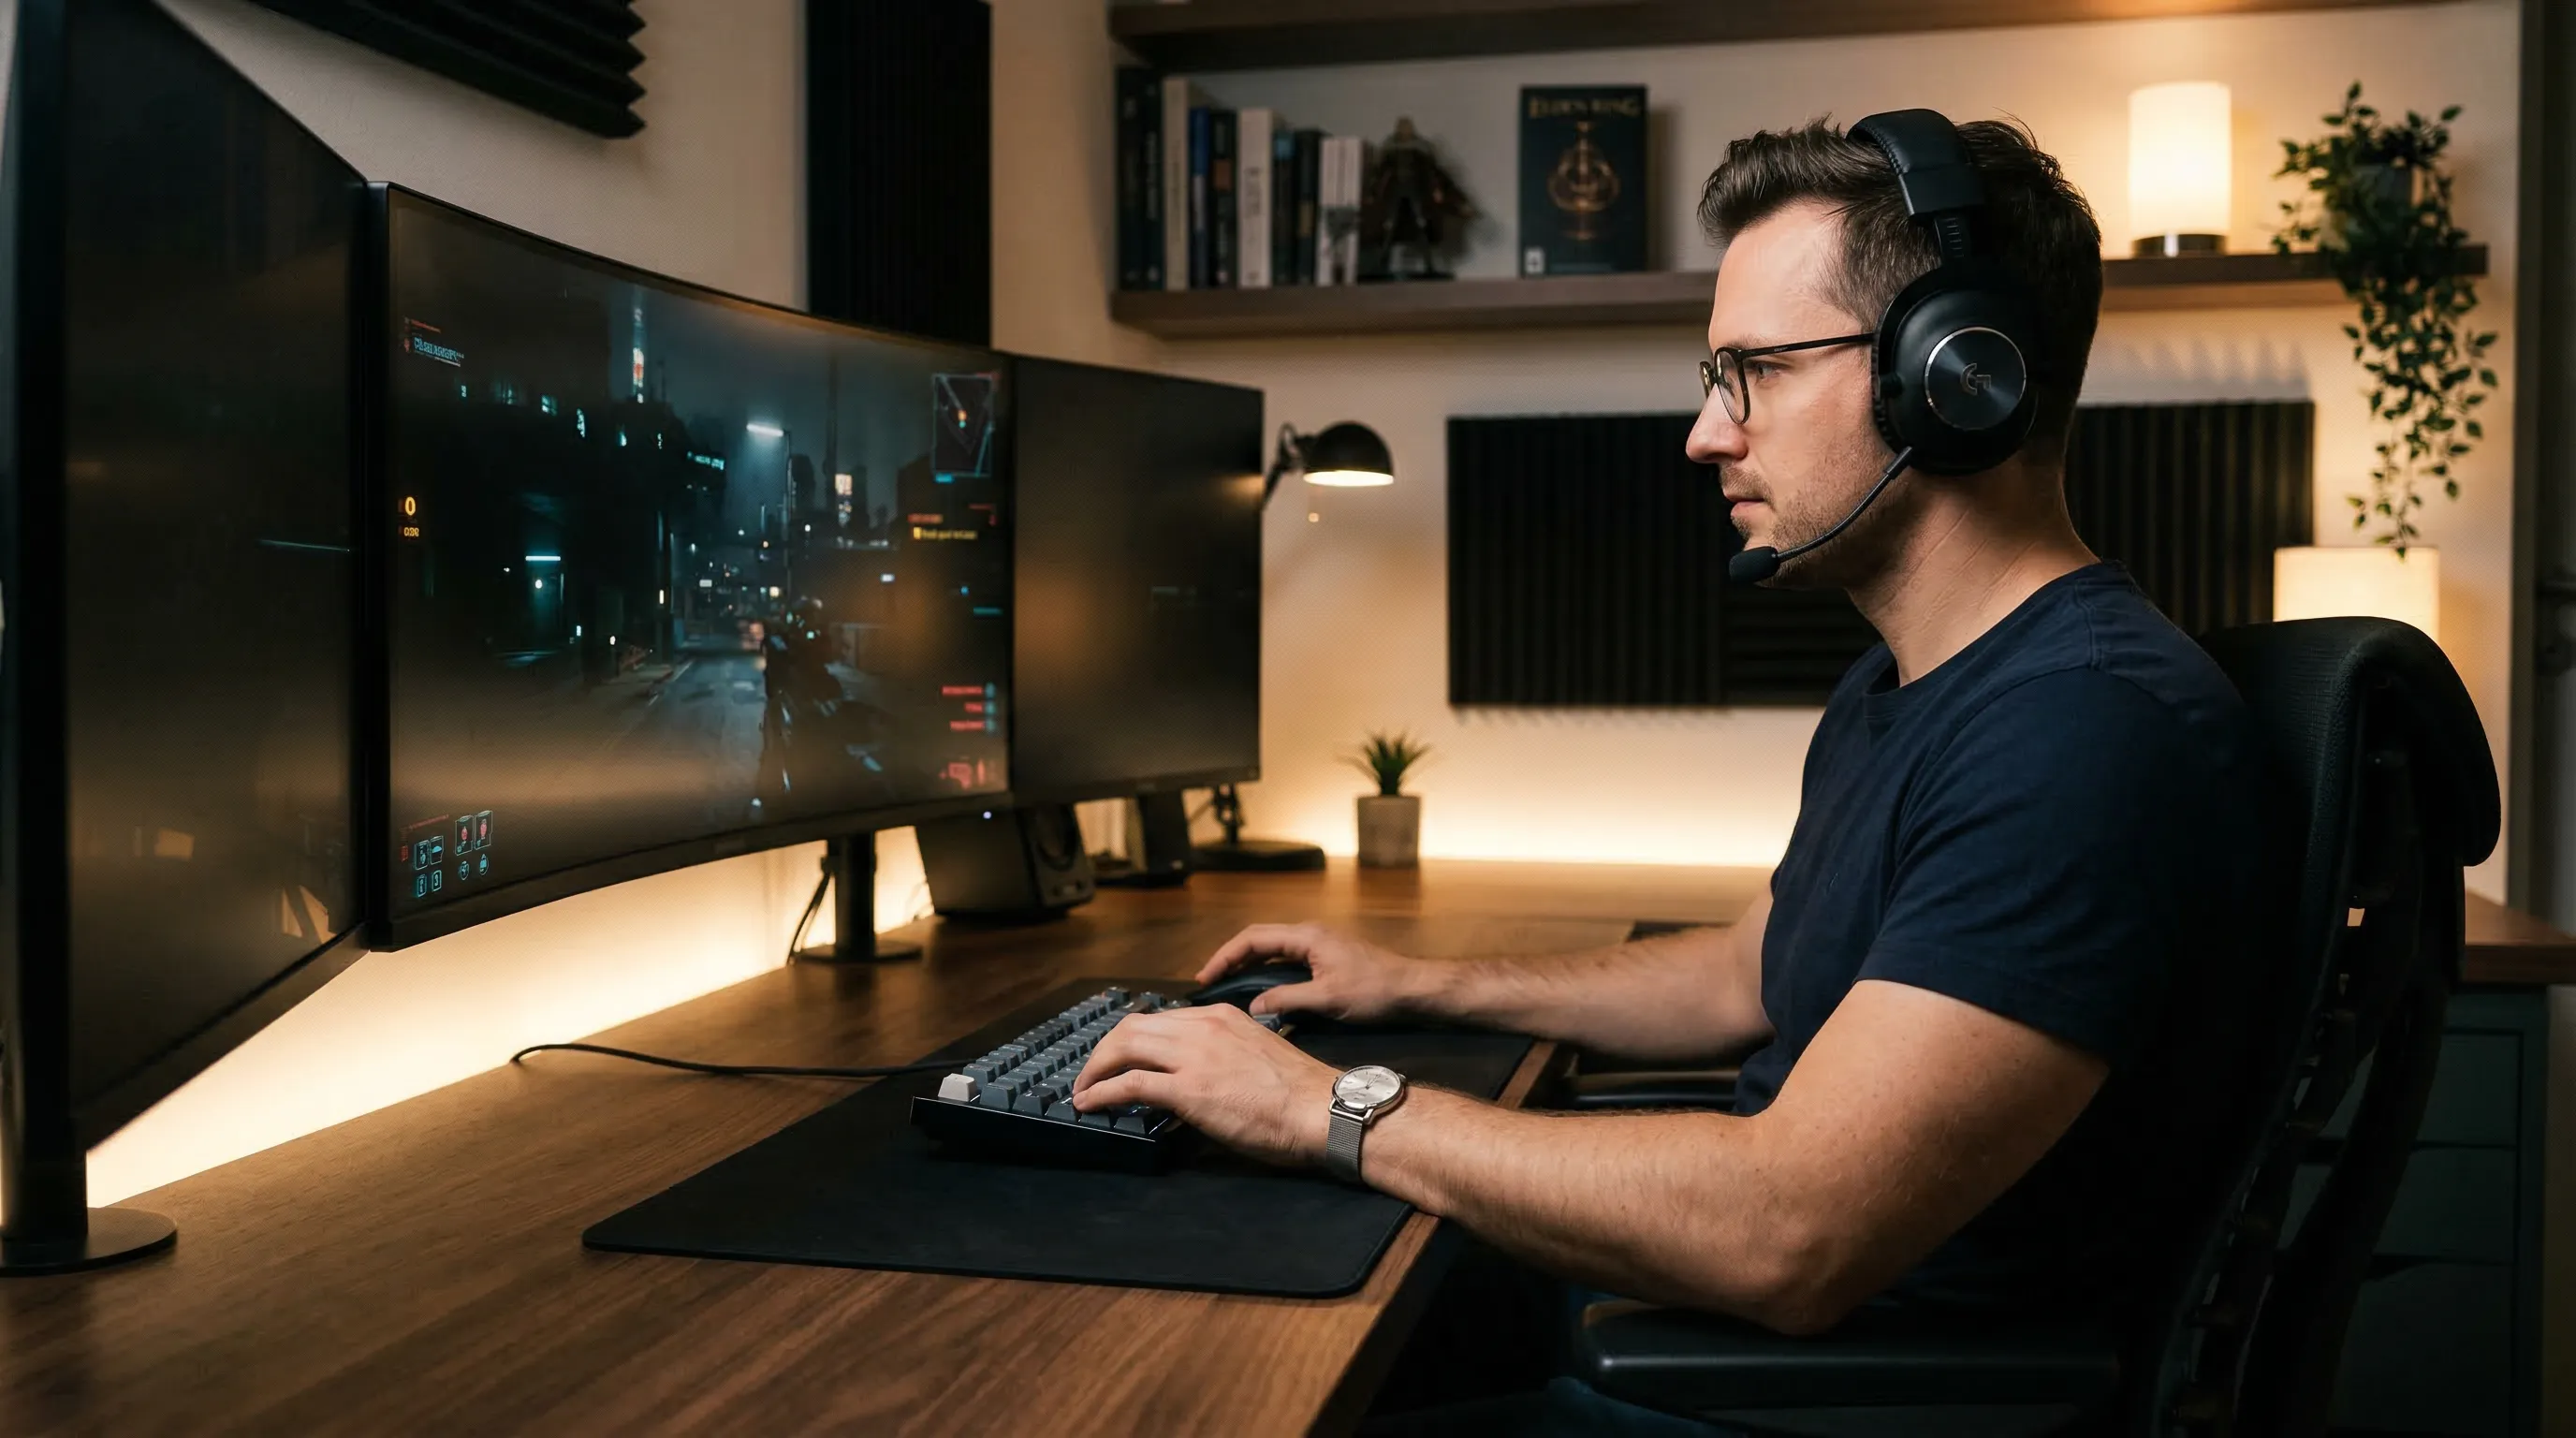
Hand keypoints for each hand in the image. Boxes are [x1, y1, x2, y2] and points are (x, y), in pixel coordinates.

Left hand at [1070, 1005, 1339, 1165]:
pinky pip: (1129, 1083)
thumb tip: (1196, 1078)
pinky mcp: (1188, 1089)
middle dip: (1104, 1050)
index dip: (1131, 1038)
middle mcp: (1203, 1027)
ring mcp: (1194, 1056)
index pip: (1161, 1018)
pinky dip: (1101, 1092)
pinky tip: (1089, 1104)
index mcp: (1221, 1017)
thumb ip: (1221, 1056)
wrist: (1322, 1110)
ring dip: (1096, 1068)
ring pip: (1124, 1046)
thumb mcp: (1255, 1056)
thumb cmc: (1300, 1094)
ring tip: (1083, 1088)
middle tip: (1092, 1072)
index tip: (1119, 1056)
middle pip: (1132, 1026)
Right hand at [1195, 923, 1429, 1023]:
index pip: (1253, 939)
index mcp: (1306, 937)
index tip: (1206, 977)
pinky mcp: (1327, 959)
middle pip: (1259, 941)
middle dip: (1232, 959)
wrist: (1414, 989)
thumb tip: (1253, 1008)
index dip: (1225, 957)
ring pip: (1274, 952)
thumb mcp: (1328, 999)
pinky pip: (1288, 961)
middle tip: (1210, 983)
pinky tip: (1262, 993)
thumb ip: (1287, 1001)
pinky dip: (1268, 974)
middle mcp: (1310, 935)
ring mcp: (1319, 946)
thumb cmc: (1375, 990)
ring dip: (1249, 966)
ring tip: (1228, 988)